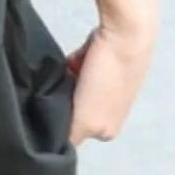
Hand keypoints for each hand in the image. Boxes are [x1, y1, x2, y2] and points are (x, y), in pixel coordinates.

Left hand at [66, 18, 156, 145]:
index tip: (50, 104)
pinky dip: (73, 61)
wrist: (125, 34)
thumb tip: (58, 140)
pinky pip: (77, 65)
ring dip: (66, 77)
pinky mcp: (103, 63)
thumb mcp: (87, 119)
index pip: (71, 131)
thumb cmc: (108, 77)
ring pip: (72, 85)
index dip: (58, 117)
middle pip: (70, 106)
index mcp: (107, 129)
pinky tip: (76, 56)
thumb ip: (71, 134)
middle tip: (59, 83)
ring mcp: (106, 85)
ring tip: (68, 68)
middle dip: (62, 95)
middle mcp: (109, 110)